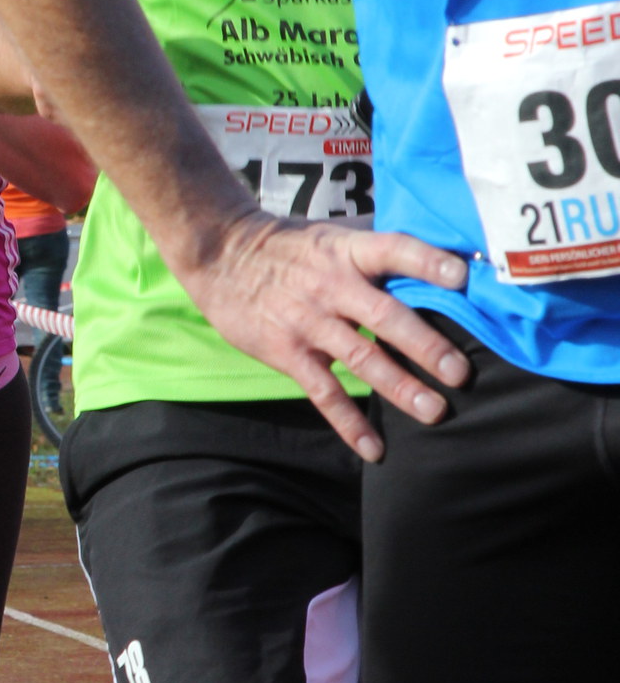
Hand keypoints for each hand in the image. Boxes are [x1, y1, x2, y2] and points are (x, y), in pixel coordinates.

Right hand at [181, 210, 470, 460]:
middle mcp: (333, 286)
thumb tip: (441, 242)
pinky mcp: (289, 353)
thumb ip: (378, 243)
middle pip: (384, 316)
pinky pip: (323, 392)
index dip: (426, 261)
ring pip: (361, 357)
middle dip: (424, 345)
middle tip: (459, 372)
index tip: (461, 276)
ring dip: (399, 386)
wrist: (221, 255)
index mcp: (348, 251)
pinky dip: (348, 423)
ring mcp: (310, 322)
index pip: (393, 250)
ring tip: (434, 410)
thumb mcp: (333, 233)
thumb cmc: (290, 245)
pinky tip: (374, 449)